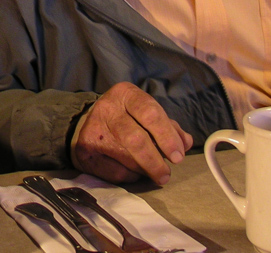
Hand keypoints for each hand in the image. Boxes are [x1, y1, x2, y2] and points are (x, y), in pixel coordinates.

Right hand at [72, 83, 192, 184]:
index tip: (178, 156)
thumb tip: (185, 143)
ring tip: (152, 171)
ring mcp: (93, 129)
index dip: (167, 137)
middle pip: (136, 138)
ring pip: (126, 158)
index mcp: (125, 94)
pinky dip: (130, 176)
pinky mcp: (85, 150)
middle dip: (155, 161)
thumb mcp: (147, 114)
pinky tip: (133, 171)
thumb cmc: (127, 119)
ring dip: (145, 169)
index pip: (150, 113)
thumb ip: (169, 127)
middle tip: (166, 174)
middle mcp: (107, 108)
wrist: (88, 125)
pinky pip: (116, 171)